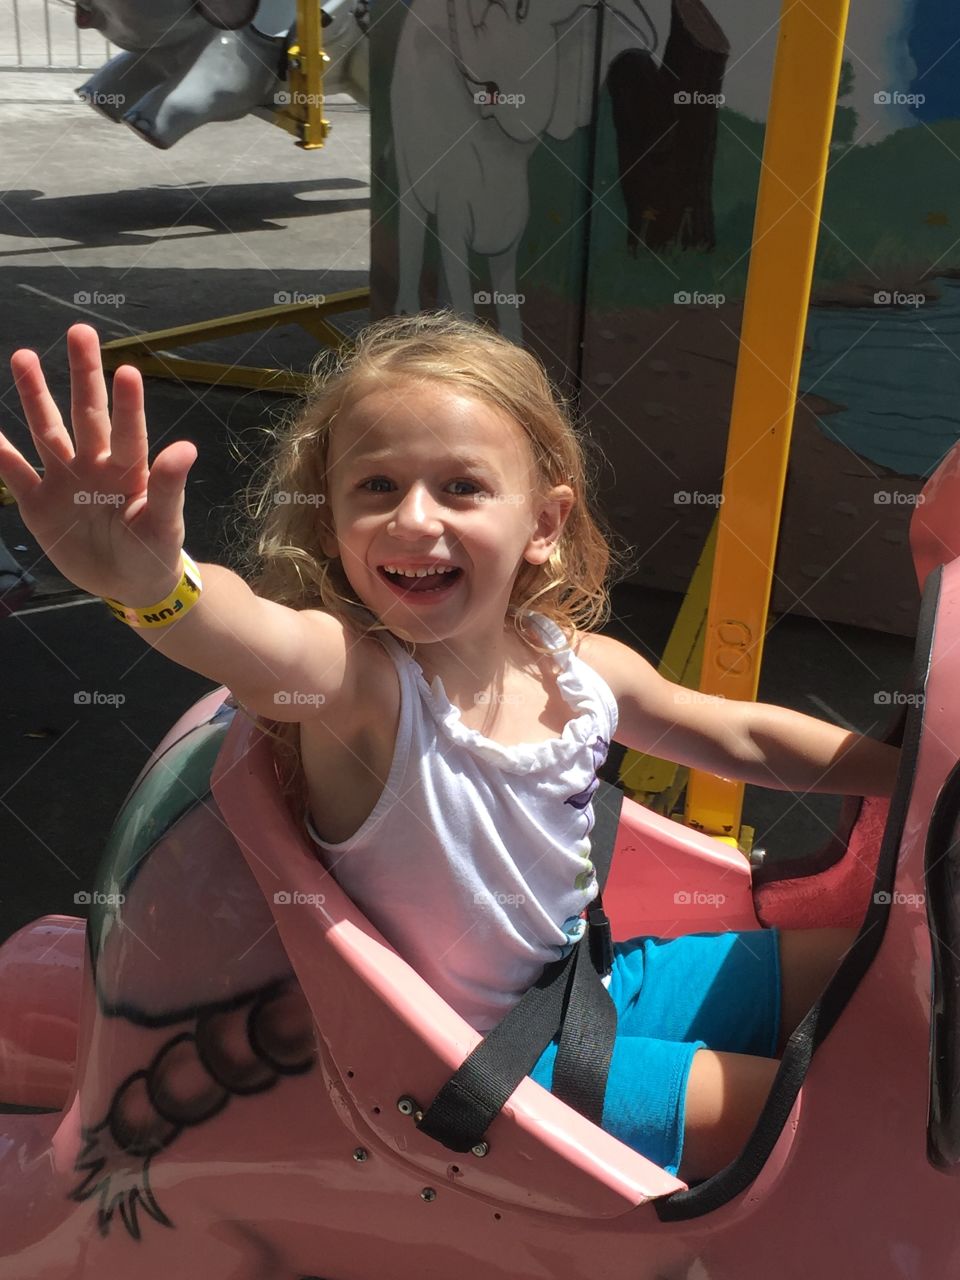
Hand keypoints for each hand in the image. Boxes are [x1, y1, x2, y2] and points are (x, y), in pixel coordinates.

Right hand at [0, 324, 196, 605]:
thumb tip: (186, 448)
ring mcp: (64, 481)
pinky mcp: (39, 504)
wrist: (130, 584)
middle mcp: (95, 465)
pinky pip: (14, 473)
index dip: (127, 404)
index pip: (129, 431)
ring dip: (35, 396)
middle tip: (80, 332)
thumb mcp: (164, 525)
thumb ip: (169, 488)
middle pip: (87, 414)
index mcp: (129, 469)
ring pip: (47, 431)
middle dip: (83, 375)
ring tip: (24, 356)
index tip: (127, 371)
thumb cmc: (155, 551)